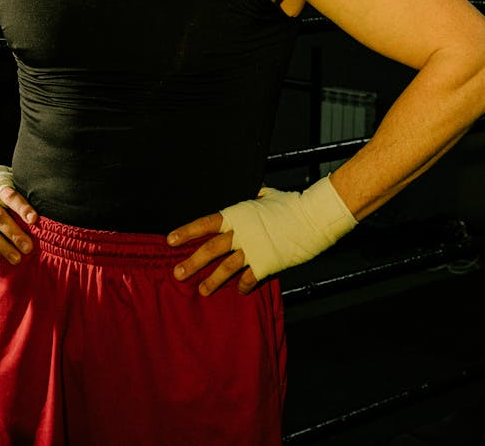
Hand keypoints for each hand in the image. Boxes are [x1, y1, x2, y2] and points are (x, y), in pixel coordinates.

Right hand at [0, 143, 37, 264]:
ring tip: (17, 259)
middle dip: (15, 234)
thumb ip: (22, 188)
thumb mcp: (7, 177)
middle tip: (29, 247)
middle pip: (1, 218)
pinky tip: (1, 259)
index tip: (34, 219)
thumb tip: (47, 198)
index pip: (12, 197)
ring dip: (3, 247)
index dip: (23, 208)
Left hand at [169, 177, 356, 295]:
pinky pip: (250, 280)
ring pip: (226, 268)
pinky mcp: (267, 264)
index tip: (170, 240)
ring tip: (202, 290)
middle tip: (177, 274)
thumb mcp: (268, 196)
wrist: (313, 217)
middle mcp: (241, 232)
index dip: (187, 232)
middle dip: (191, 263)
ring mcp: (254, 250)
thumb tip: (256, 194)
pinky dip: (243, 286)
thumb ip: (256, 198)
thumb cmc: (292, 203)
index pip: (206, 224)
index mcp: (238, 214)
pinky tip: (239, 291)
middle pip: (210, 249)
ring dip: (212, 280)